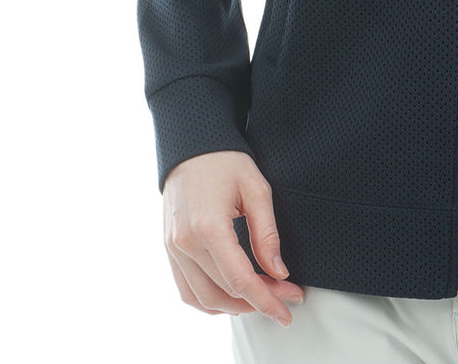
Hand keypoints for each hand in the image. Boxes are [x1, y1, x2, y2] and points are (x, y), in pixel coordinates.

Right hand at [162, 150, 305, 326]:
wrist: (192, 147)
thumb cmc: (226, 162)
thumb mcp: (257, 189)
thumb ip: (267, 234)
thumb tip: (279, 272)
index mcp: (208, 228)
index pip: (240, 280)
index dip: (267, 300)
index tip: (289, 310)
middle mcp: (185, 244)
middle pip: (224, 293)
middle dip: (258, 302)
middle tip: (285, 297)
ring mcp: (173, 249)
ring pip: (202, 299)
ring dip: (234, 307)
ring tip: (263, 298)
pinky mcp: (169, 250)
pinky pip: (186, 289)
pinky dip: (209, 301)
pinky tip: (233, 297)